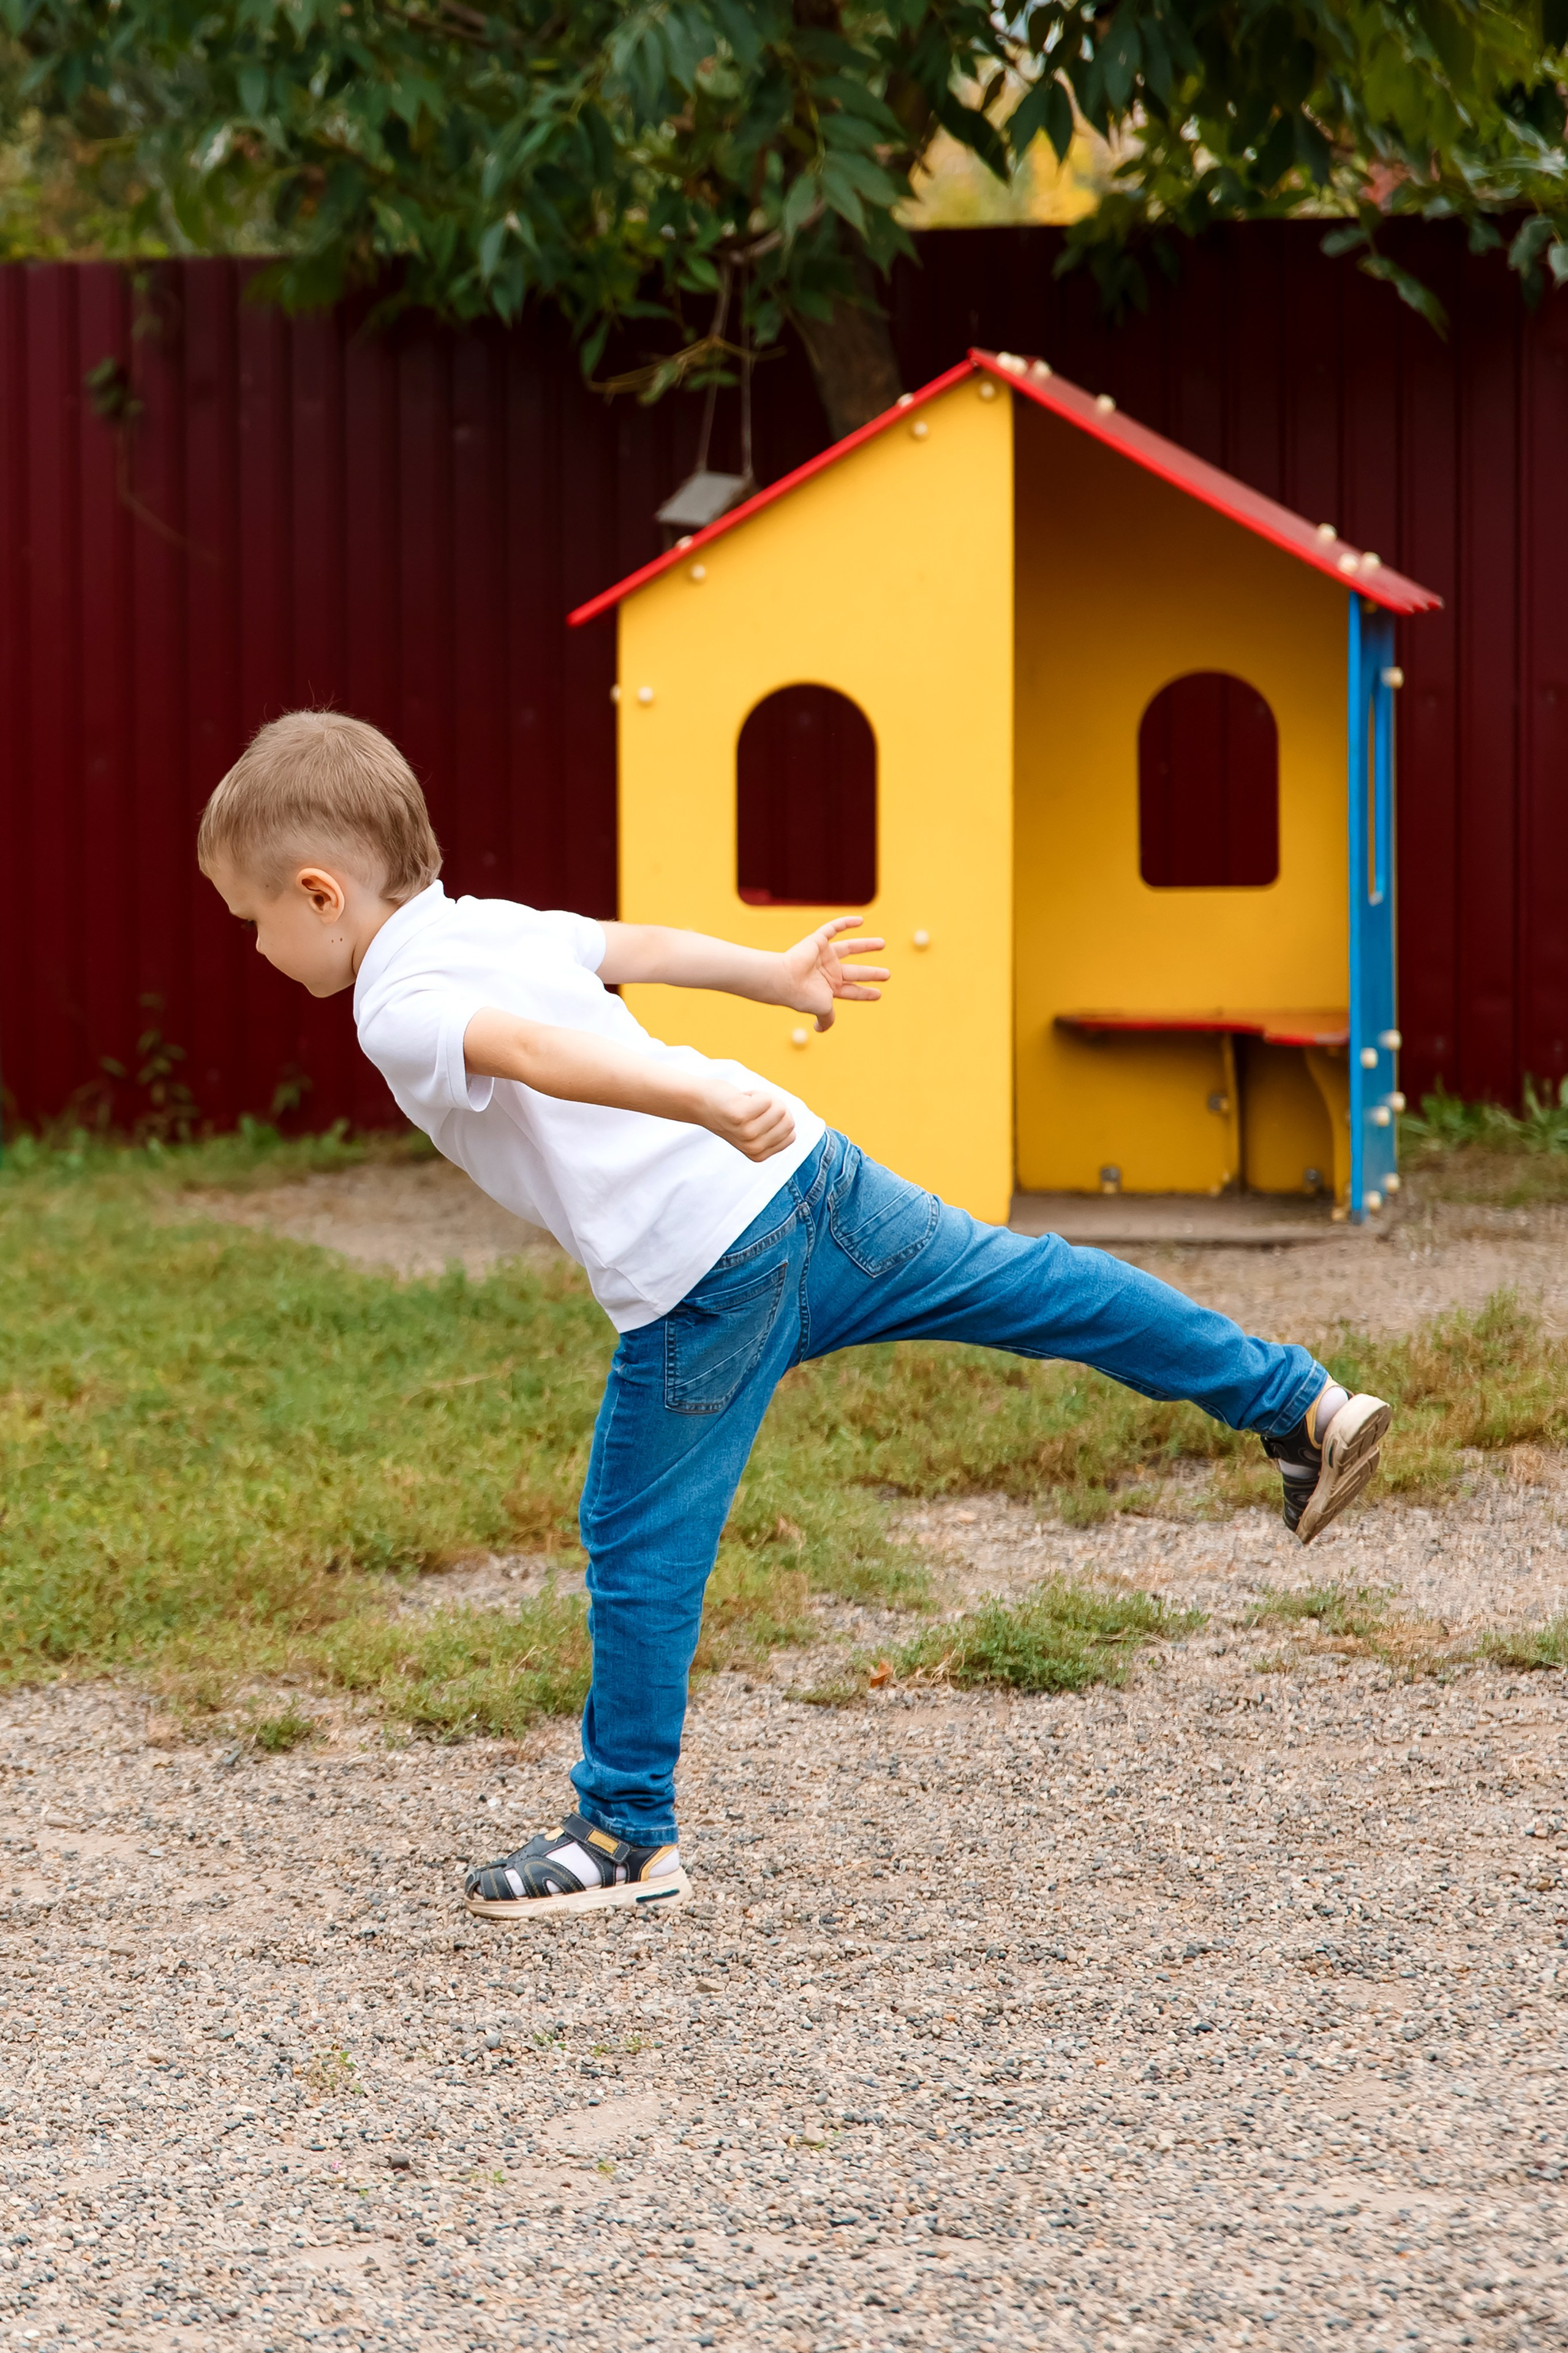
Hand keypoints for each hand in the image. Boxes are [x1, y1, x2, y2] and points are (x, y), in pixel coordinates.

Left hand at [700, 1080, 797, 1161]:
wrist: (701, 1102)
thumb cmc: (731, 1110)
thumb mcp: (757, 1128)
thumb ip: (775, 1130)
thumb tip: (789, 1124)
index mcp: (759, 1154)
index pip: (791, 1133)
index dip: (778, 1118)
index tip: (758, 1117)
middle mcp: (754, 1147)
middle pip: (788, 1120)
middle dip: (774, 1107)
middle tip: (751, 1108)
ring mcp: (746, 1134)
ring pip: (780, 1108)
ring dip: (764, 1098)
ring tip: (744, 1104)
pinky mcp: (739, 1117)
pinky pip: (767, 1099)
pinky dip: (756, 1093)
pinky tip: (740, 1099)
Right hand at [779, 916, 888, 1032]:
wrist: (786, 979)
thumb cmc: (803, 995)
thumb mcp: (822, 1009)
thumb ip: (827, 1019)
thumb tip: (819, 1030)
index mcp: (830, 988)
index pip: (852, 990)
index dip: (865, 993)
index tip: (879, 994)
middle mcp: (828, 971)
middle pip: (855, 971)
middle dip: (871, 973)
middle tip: (887, 974)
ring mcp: (823, 956)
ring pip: (849, 948)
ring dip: (866, 945)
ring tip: (883, 944)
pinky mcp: (817, 941)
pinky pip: (833, 929)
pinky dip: (845, 923)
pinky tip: (861, 921)